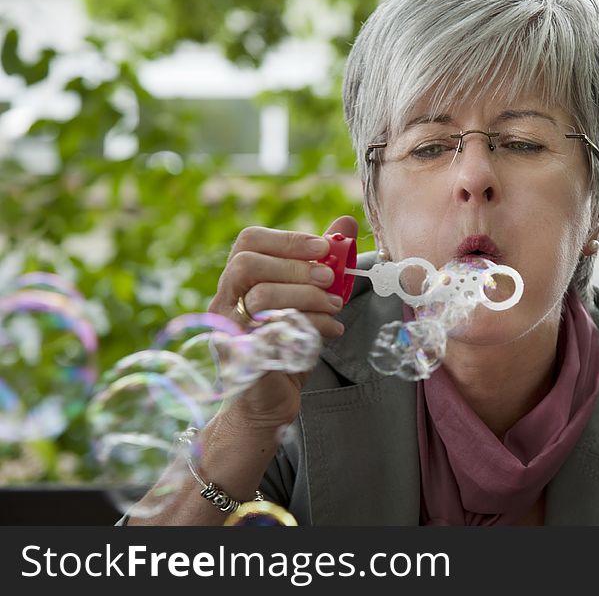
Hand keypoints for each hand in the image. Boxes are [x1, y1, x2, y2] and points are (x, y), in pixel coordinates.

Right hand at [208, 215, 358, 428]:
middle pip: (247, 265)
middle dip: (295, 266)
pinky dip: (310, 328)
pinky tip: (331, 330)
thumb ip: (321, 262)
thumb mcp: (307, 300)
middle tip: (330, 278)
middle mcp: (224, 303)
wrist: (267, 405)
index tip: (324, 246)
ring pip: (259, 298)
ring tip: (336, 307)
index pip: (248, 242)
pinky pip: (273, 334)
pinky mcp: (242, 360)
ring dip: (306, 297)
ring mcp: (228, 332)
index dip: (287, 239)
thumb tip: (344, 223)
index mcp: (238, 282)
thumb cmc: (285, 347)